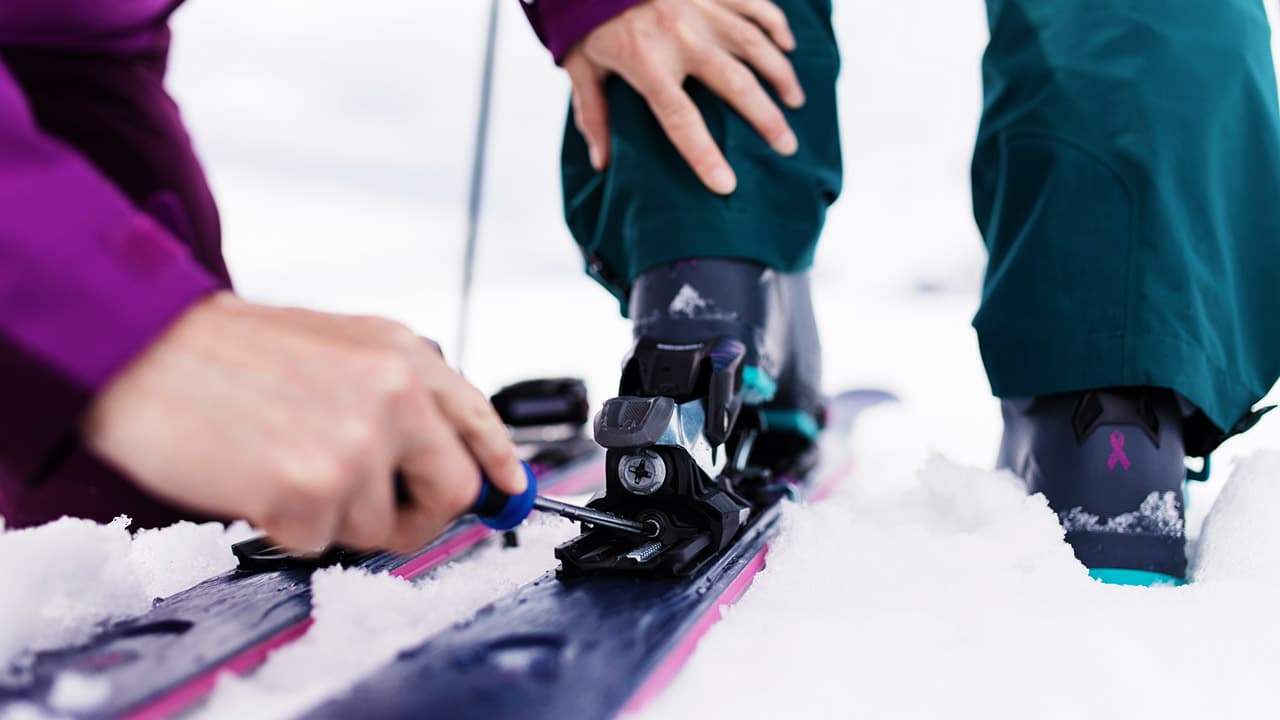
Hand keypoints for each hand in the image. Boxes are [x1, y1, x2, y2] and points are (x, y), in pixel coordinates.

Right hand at [82, 292, 525, 554]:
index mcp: (402, 355)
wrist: (142, 347)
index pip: (478, 421)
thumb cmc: (225, 351)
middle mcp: (394, 394)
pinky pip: (322, 542)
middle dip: (421, 514)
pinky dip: (290, 526)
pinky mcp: (312, 489)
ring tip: (285, 463)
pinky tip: (258, 479)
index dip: (497, 465)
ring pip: (382, 527)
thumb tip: (445, 453)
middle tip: (374, 507)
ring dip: (335, 516)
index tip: (505, 491)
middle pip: (455, 491)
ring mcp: (357, 443)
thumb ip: (398, 393)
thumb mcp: (337, 345)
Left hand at [562, 0, 803, 194]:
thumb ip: (593, 114)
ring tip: (796, 102)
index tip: (726, 184)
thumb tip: (602, 164)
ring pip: (754, 44)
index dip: (703, 154)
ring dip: (780, 74)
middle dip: (766, 118)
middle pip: (734, 83)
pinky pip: (754, 4)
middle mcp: (678, 35)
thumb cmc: (585, 19)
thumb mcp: (579, 66)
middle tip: (787, 146)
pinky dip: (776, 24)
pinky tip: (789, 47)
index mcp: (644, 61)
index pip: (680, 118)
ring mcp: (700, 8)